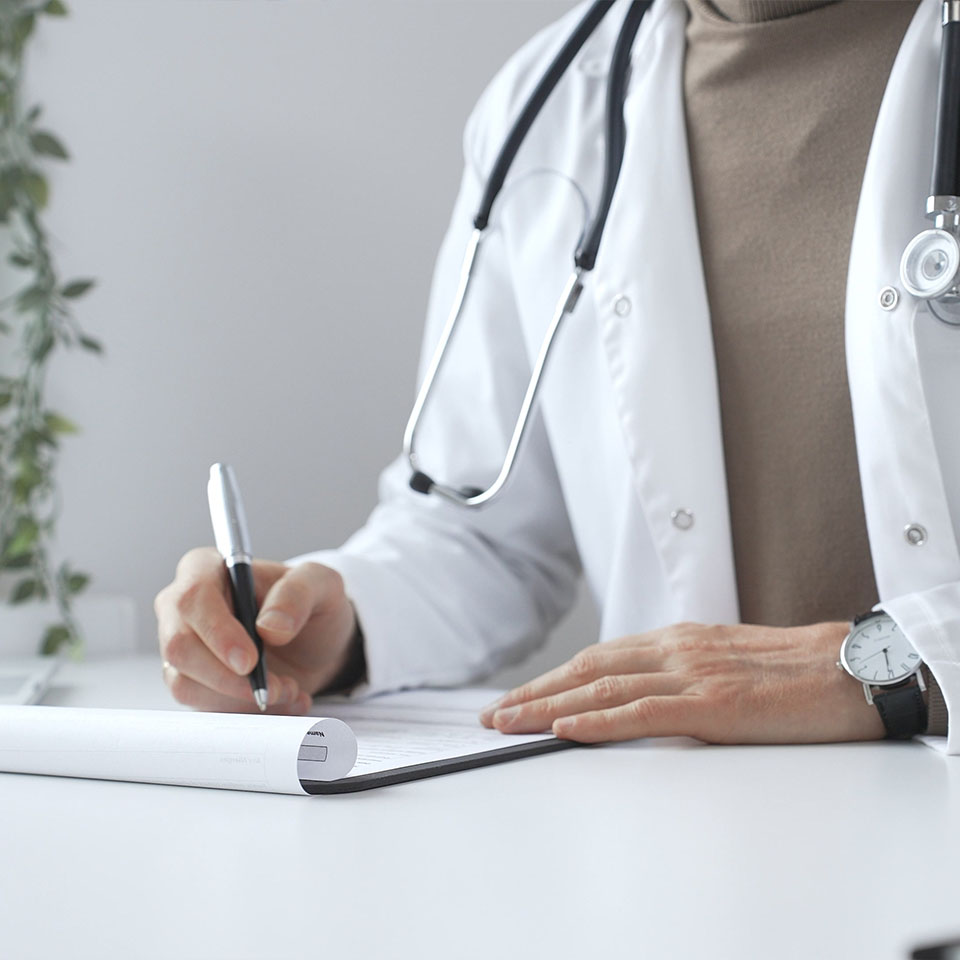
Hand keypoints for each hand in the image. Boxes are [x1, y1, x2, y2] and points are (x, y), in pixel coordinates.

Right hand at [154, 547, 356, 713]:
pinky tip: (281, 699)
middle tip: (275, 686)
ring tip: (288, 689)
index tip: (249, 661)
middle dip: (229, 677)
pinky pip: (202, 705)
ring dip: (241, 698)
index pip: (193, 598)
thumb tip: (269, 626)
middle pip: (180, 647)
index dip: (217, 632)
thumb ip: (298, 595)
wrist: (315, 643)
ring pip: (186, 682)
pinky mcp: (191, 681)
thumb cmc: (310, 604)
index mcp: (206, 569)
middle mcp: (184, 608)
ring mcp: (184, 646)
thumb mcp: (321, 584)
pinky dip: (244, 710)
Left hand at [479, 622, 885, 744]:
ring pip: (601, 689)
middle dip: (534, 692)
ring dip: (546, 708)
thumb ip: (684, 673)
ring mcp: (691, 674)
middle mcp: (676, 650)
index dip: (554, 678)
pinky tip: (562, 732)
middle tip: (494, 714)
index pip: (599, 658)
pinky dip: (594, 722)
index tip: (521, 696)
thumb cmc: (797, 671)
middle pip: (586, 670)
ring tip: (508, 724)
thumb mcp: (727, 662)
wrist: (854, 669)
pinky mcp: (711, 704)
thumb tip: (646, 695)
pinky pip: (639, 712)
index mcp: (679, 639)